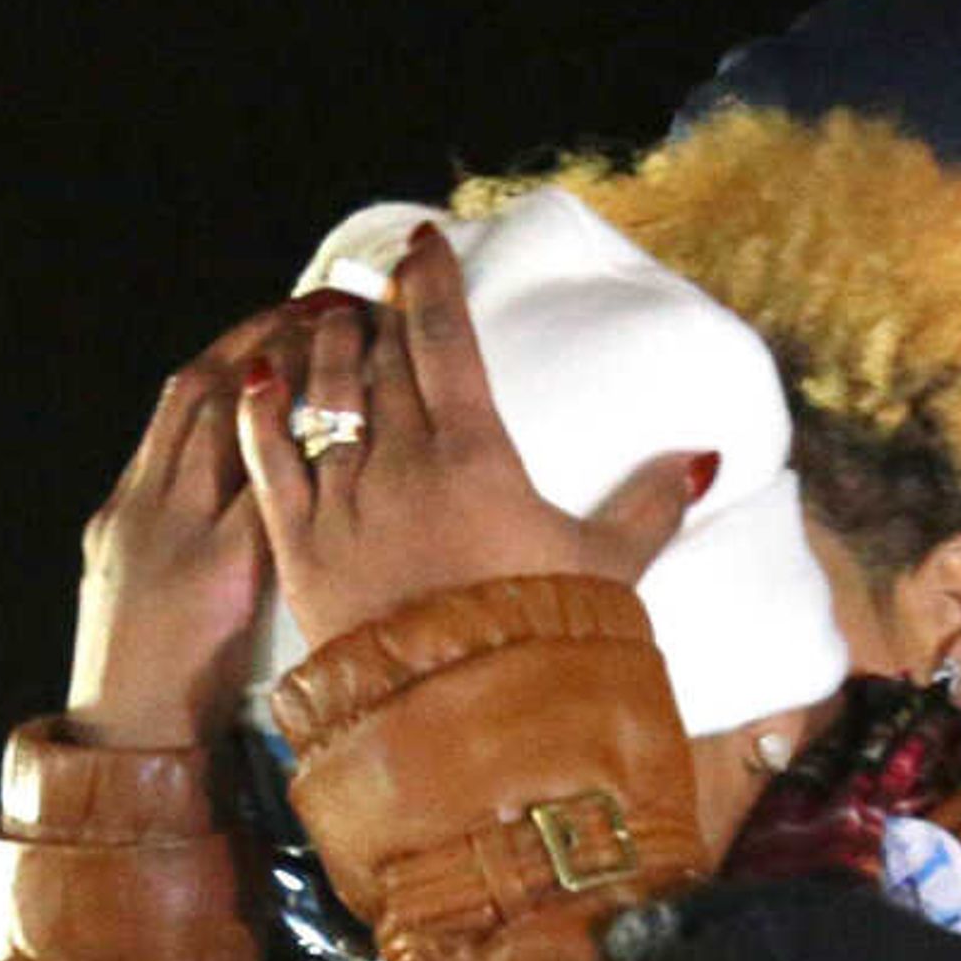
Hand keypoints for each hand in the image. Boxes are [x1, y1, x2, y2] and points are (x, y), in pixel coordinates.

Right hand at [64, 299, 322, 747]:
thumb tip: (260, 505)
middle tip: (324, 294)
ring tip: (335, 324)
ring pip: (221, 420)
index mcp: (130, 507)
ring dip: (279, 366)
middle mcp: (146, 504)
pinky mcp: (211, 569)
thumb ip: (203, 541)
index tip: (286, 310)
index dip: (237, 349)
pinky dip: (288, 443)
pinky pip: (255, 488)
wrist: (124, 741)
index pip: (184, 402)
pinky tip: (333, 410)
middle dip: (262, 335)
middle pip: (200, 391)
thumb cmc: (156, 682)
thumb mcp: (166, 591)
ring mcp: (172, 530)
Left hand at [240, 223, 710, 653]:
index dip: (433, 282)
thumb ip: (652, 507)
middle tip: (376, 281)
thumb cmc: (544, 639)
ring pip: (321, 393)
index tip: (424, 242)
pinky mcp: (299, 544)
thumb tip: (703, 458)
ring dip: (323, 345)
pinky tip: (257, 377)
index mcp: (476, 454)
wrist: (464, 718)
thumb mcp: (610, 569)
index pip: (445, 339)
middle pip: (379, 356)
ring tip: (328, 318)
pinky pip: (267, 457)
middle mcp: (401, 461)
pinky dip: (259, 411)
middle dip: (377, 308)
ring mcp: (344, 501)